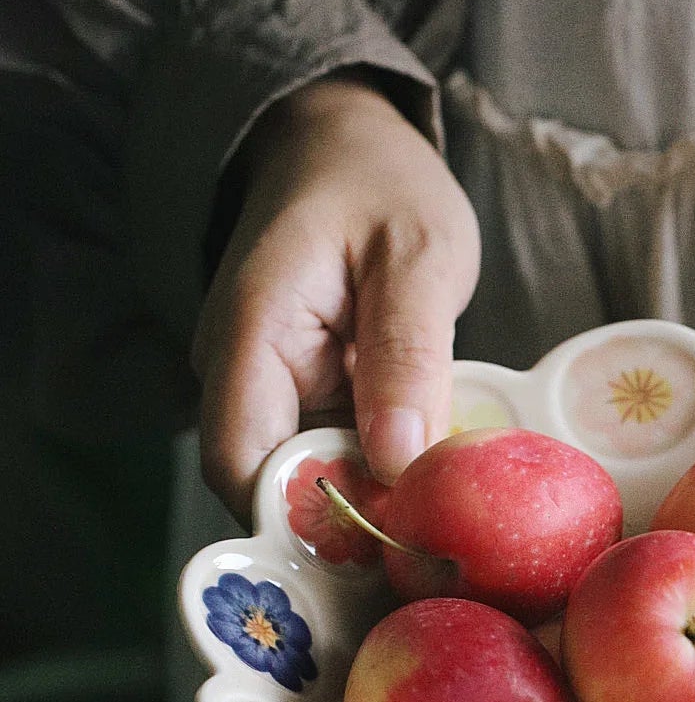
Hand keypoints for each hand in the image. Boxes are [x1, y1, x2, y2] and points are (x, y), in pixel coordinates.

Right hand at [193, 77, 479, 521]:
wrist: (344, 142)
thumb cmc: (380, 182)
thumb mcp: (417, 254)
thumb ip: (407, 351)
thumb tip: (401, 460)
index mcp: (252, 336)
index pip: (243, 464)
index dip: (304, 520)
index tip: (385, 550)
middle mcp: (244, 374)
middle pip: (274, 488)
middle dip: (346, 530)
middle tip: (433, 559)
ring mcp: (274, 389)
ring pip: (308, 480)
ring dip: (370, 507)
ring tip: (443, 534)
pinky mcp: (307, 396)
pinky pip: (335, 455)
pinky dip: (380, 475)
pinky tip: (435, 489)